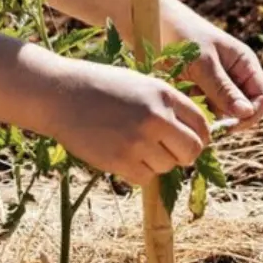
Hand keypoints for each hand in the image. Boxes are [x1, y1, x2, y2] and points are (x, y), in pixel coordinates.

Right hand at [32, 54, 211, 185]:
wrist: (60, 94)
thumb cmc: (100, 87)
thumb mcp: (140, 84)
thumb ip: (167, 106)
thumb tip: (193, 134)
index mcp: (163, 95)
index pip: (202, 126)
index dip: (198, 137)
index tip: (187, 141)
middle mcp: (155, 117)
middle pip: (191, 151)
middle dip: (182, 154)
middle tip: (164, 150)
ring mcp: (138, 140)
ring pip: (167, 167)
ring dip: (155, 162)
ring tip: (132, 145)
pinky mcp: (120, 160)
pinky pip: (144, 178)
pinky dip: (136, 172)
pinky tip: (120, 154)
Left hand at [161, 0, 262, 130]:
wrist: (154, 22)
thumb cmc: (183, 35)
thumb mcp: (203, 63)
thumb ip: (223, 88)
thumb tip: (246, 113)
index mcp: (245, 64)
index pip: (262, 97)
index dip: (251, 114)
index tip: (230, 126)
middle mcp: (236, 75)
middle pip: (244, 108)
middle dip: (228, 117)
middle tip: (207, 123)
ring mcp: (219, 82)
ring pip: (223, 110)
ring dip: (209, 113)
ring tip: (190, 101)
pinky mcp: (201, 88)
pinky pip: (206, 107)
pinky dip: (196, 107)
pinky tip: (183, 97)